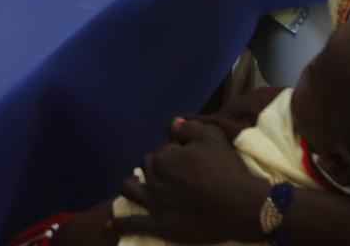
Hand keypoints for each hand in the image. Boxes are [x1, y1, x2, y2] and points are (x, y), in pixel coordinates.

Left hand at [113, 119, 267, 243]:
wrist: (239, 205)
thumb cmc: (227, 168)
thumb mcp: (212, 136)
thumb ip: (188, 127)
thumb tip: (172, 124)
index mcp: (165, 157)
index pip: (161, 151)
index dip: (174, 154)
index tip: (187, 160)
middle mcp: (154, 179)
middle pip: (146, 168)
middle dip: (155, 169)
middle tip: (172, 175)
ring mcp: (154, 204)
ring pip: (130, 189)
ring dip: (132, 186)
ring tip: (135, 187)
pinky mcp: (159, 226)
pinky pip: (133, 224)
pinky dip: (119, 224)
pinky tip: (110, 224)